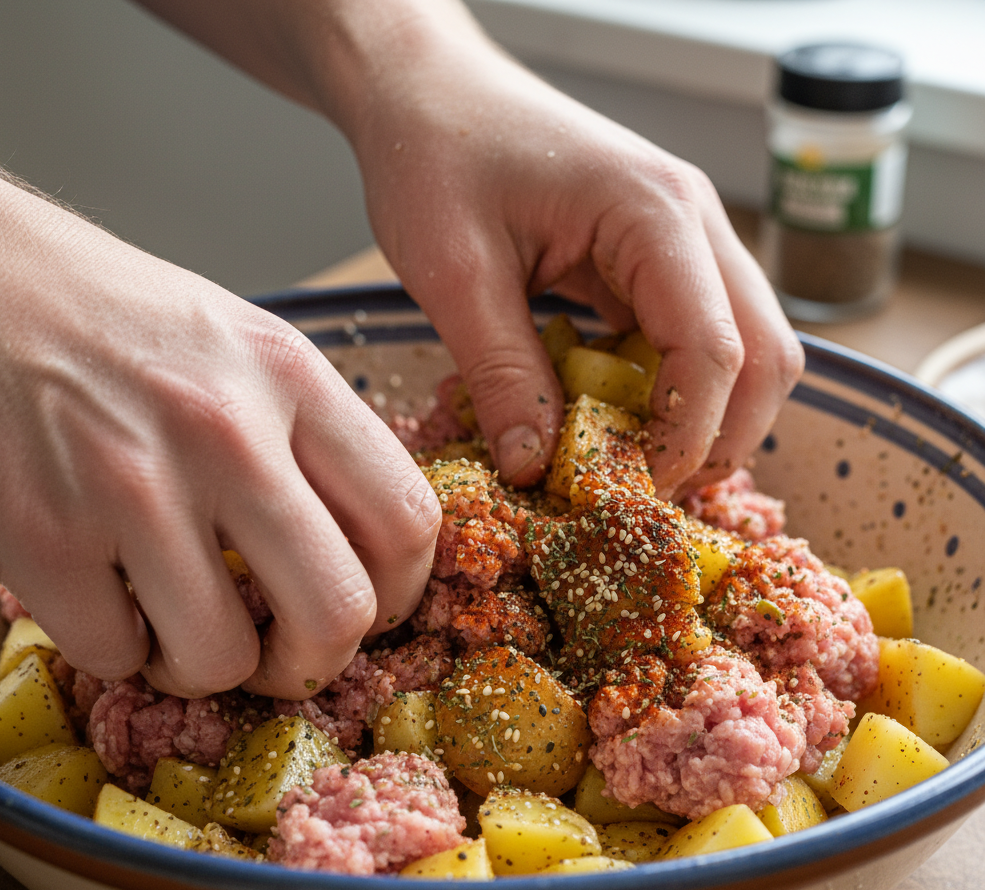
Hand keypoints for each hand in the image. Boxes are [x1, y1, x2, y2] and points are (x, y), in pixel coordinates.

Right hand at [0, 156, 439, 698]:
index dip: (404, 592)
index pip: (407, 520)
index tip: (377, 609)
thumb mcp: (248, 349)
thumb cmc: (122, 323)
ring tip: (182, 625)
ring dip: (209, 667)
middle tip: (287, 655)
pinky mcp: (40, 538)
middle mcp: (224, 432)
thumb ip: (317, 442)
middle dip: (318, 661)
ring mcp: (129, 487)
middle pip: (338, 611)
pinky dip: (121, 649)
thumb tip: (368, 554)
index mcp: (291, 377)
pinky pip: (117, 656)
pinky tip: (110, 598)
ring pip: (222, 659)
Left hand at [344, 7, 804, 496]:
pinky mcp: (656, 260)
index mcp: (656, 215)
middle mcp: (693, 225)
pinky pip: (693, 338)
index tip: (631, 495)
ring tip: (630, 465)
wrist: (425, 90)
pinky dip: (668, 390)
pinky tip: (613, 418)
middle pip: (766, 355)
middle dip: (720, 438)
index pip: (718, 350)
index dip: (686, 439)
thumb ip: (502, 373)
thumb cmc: (435, 156)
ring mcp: (684, 241)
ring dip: (702, 418)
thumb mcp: (454, 275)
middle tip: (646, 493)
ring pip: (744, 350)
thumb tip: (537, 467)